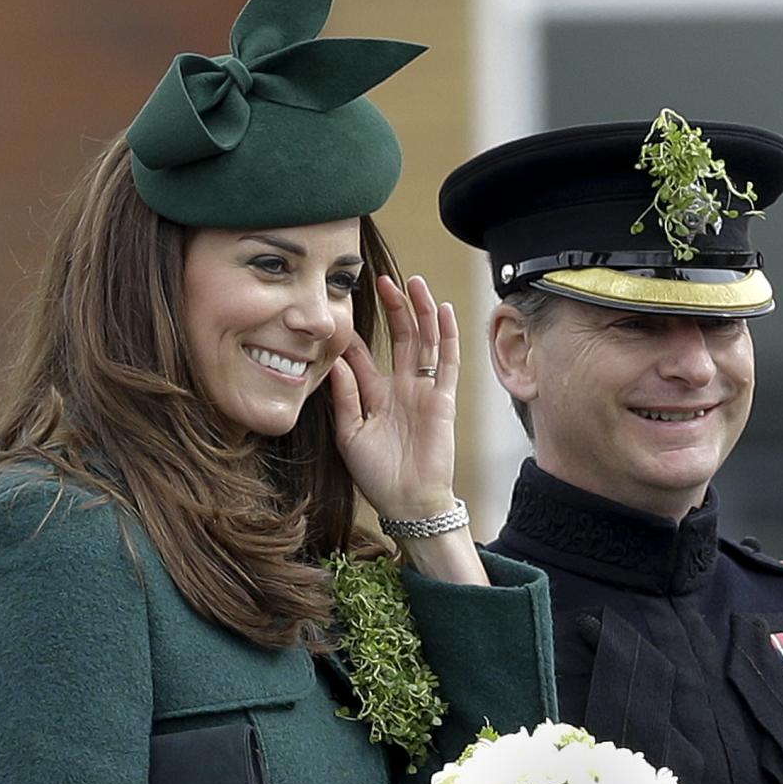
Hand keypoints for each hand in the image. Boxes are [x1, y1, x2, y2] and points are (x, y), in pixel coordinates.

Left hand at [330, 274, 459, 519]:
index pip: (363, 356)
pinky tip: (442, 309)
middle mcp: (400, 389)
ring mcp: (423, 392)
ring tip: (413, 283)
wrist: (409, 503)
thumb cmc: (377, 477)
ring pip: (424, 341)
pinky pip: (446, 361)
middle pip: (398, 338)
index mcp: (374, 397)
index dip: (354, 332)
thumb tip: (336, 363)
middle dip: (392, 309)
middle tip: (381, 280)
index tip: (341, 306)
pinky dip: (446, 335)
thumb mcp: (349, 437)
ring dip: (419, 312)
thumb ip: (344, 399)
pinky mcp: (443, 399)